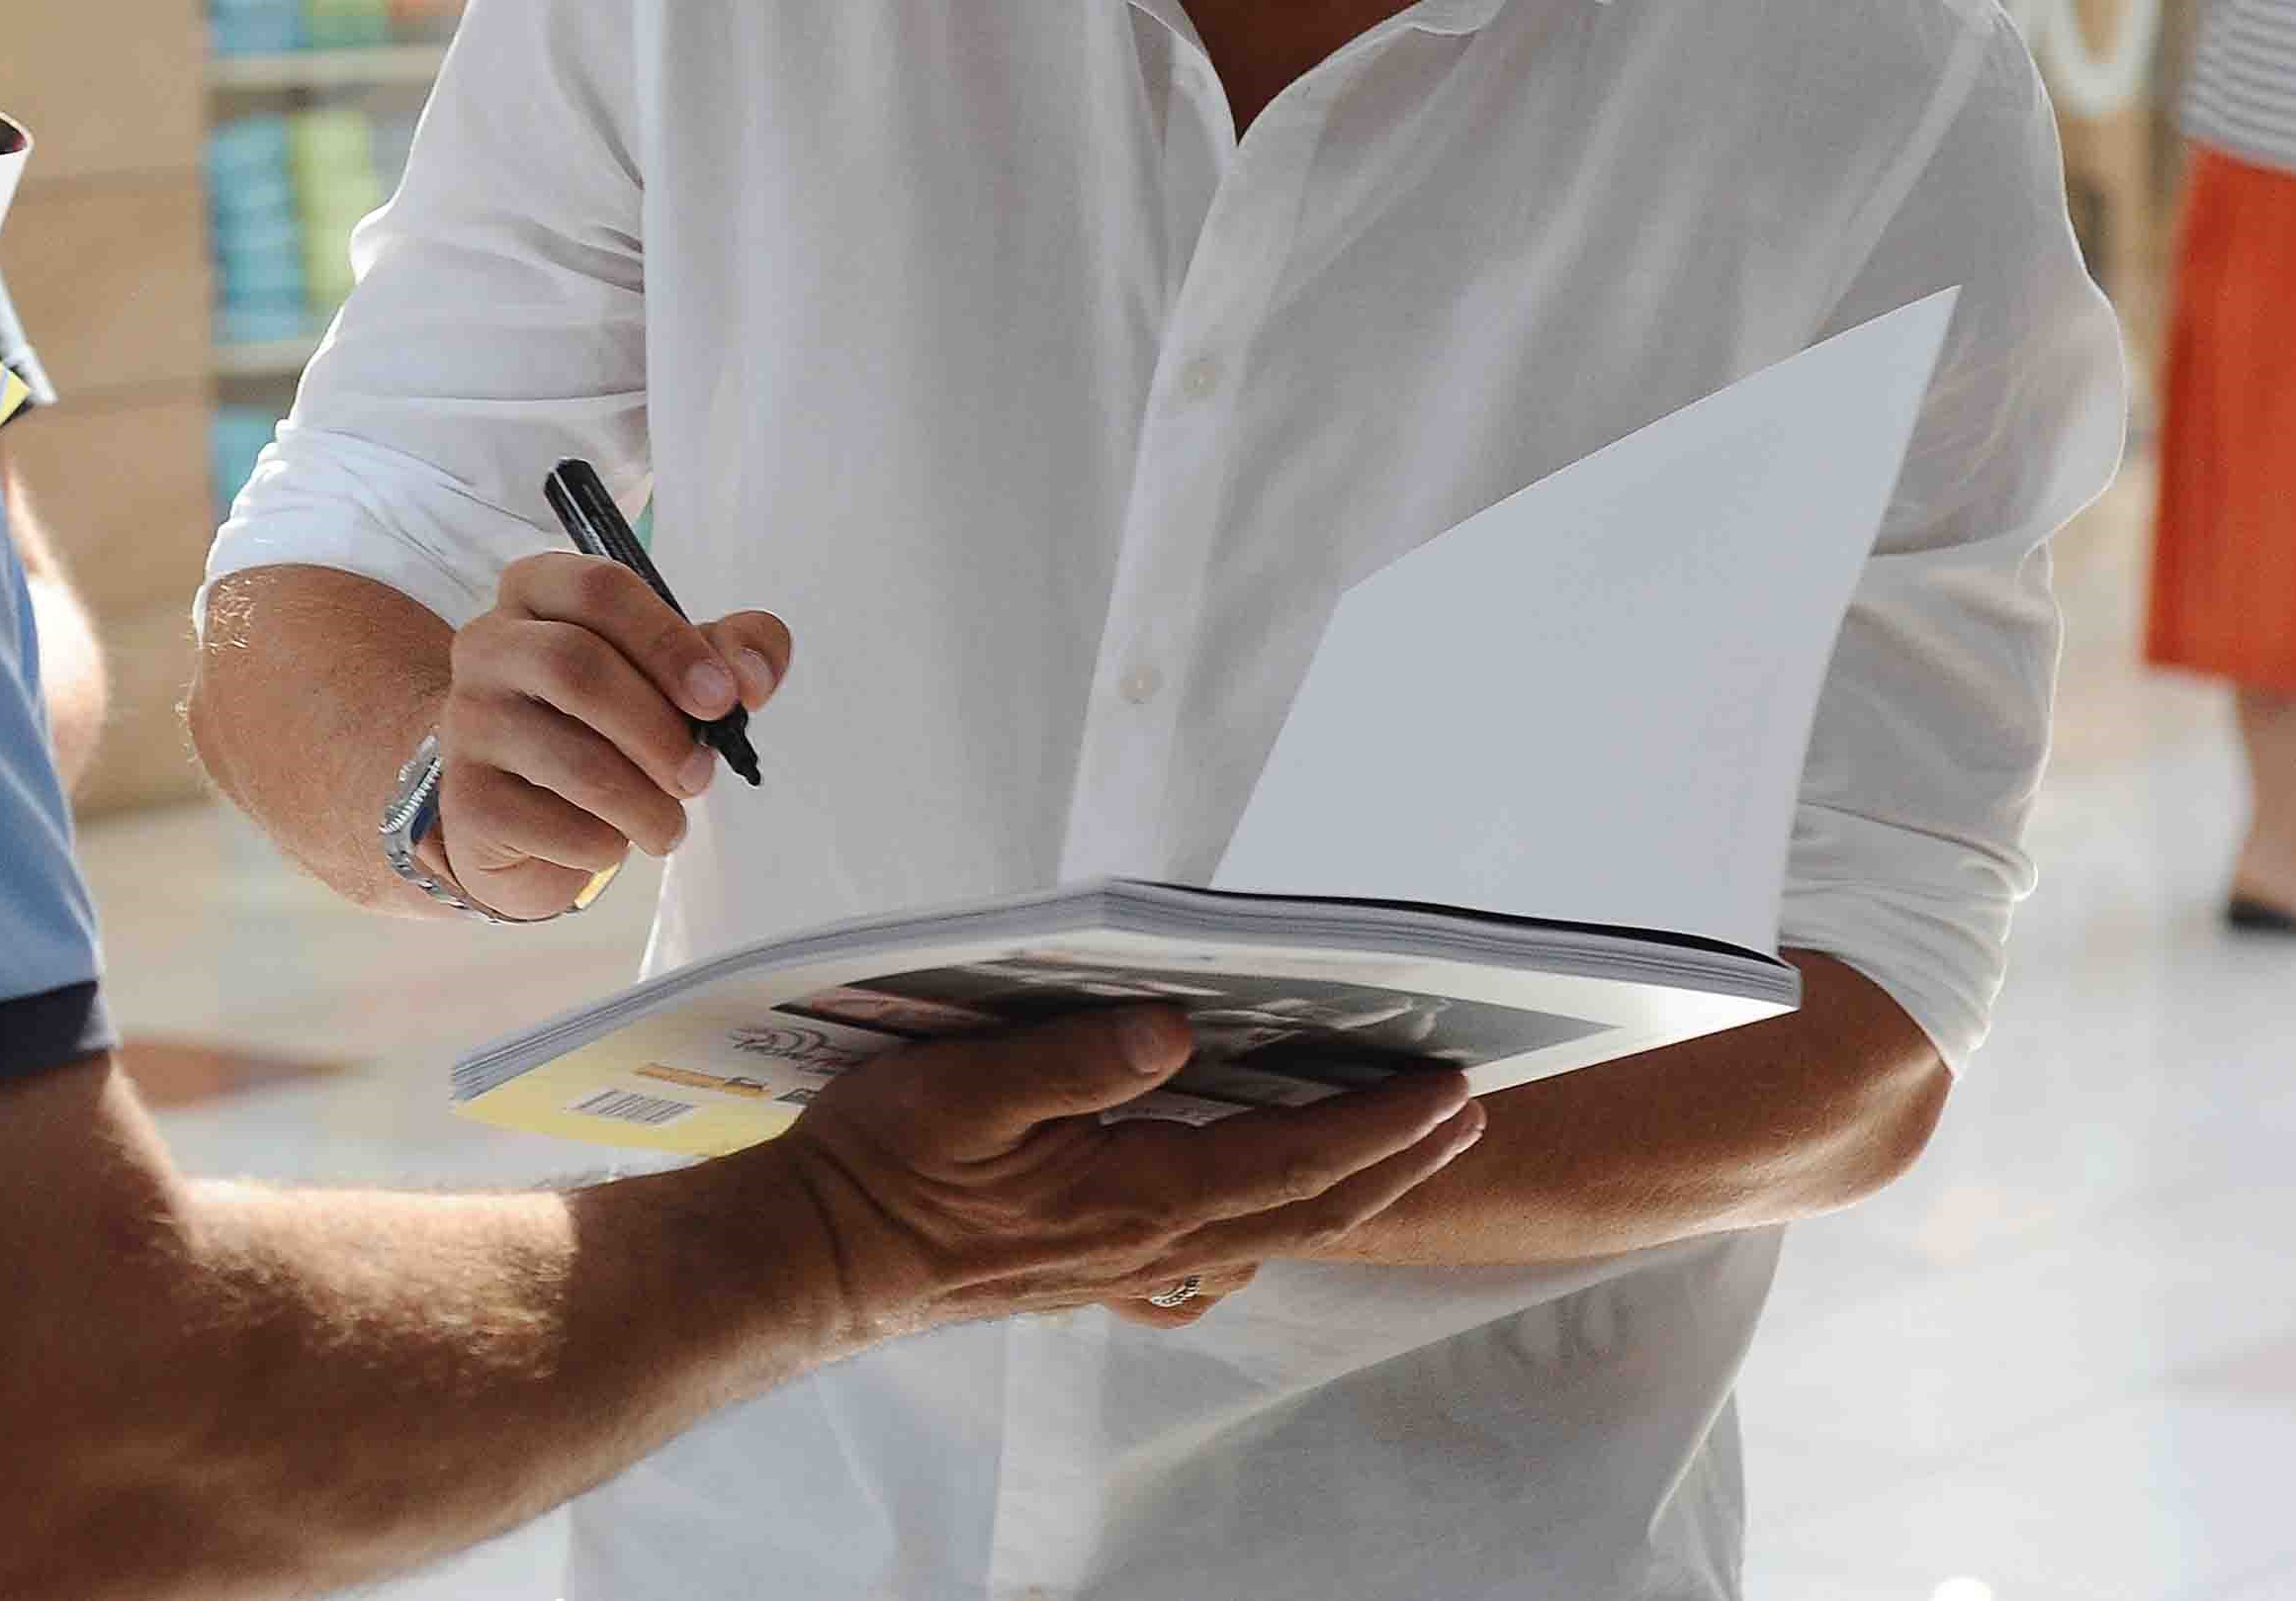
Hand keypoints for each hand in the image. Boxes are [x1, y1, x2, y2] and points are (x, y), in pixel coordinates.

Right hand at [434, 551, 790, 919]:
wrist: (510, 810)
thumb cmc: (596, 724)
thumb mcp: (667, 673)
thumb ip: (727, 653)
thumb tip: (752, 677)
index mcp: (538, 592)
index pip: (600, 589)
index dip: (670, 642)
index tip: (722, 697)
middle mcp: (487, 644)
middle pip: (578, 668)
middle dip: (659, 730)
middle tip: (701, 775)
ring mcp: (468, 722)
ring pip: (572, 757)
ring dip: (645, 802)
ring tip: (669, 823)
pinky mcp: (464, 800)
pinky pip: (552, 825)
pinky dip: (604, 844)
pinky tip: (611, 840)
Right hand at [764, 1008, 1482, 1348]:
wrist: (826, 1259)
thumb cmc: (883, 1167)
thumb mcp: (961, 1089)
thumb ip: (1070, 1058)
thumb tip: (1173, 1028)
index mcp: (1135, 1195)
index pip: (1289, 1157)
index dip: (1378, 1124)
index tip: (1450, 1089)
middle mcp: (1152, 1242)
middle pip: (1308, 1203)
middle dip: (1397, 1155)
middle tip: (1469, 1110)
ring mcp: (1131, 1265)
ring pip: (1274, 1228)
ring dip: (1353, 1184)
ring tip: (1408, 1143)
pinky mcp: (1103, 1268)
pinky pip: (1221, 1247)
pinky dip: (1280, 1216)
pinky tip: (1281, 1201)